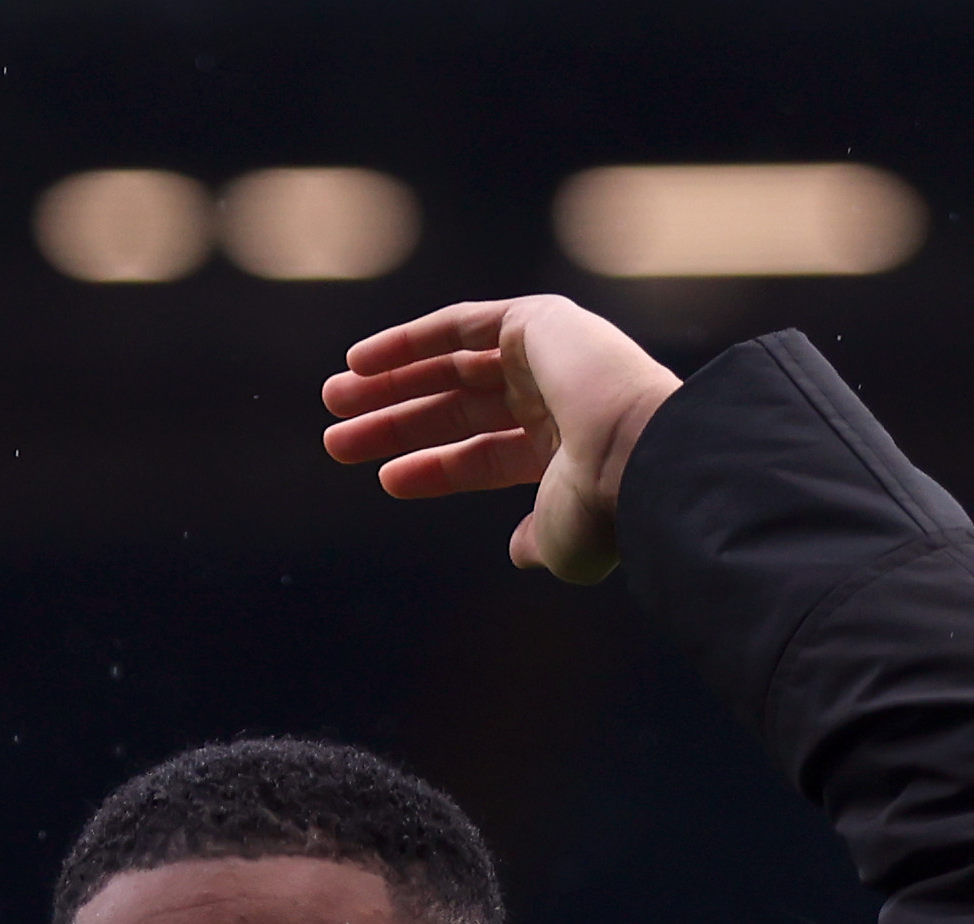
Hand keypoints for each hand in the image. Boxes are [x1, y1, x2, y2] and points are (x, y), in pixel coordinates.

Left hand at [318, 298, 685, 584]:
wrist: (638, 456)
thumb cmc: (602, 509)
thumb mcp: (562, 540)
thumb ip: (537, 542)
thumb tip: (518, 552)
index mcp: (566, 454)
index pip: (483, 457)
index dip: (432, 467)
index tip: (385, 478)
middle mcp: (557, 400)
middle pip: (456, 409)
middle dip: (396, 422)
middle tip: (338, 438)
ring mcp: (548, 357)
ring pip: (451, 366)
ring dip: (390, 383)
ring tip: (334, 401)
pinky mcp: (537, 321)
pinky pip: (458, 324)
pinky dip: (408, 340)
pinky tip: (360, 362)